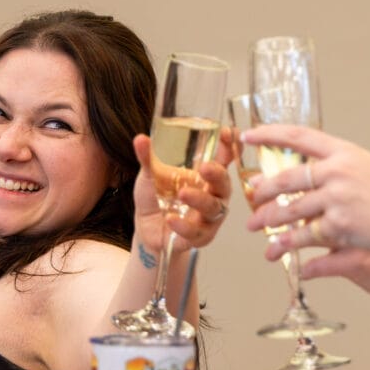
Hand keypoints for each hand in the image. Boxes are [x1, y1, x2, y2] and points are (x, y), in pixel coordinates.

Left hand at [130, 134, 233, 250]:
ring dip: (200, 200)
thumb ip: (149, 158)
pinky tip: (171, 219)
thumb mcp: (151, 175)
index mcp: (206, 176)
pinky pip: (198, 232)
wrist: (147, 229)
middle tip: (205, 168)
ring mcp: (209, 217)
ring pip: (213, 208)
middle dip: (217, 175)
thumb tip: (140, 139)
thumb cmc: (157, 198)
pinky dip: (185, 226)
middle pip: (224, 183)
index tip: (227, 133)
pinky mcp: (200, 236)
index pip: (224, 158)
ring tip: (183, 194)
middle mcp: (213, 194)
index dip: (229, 146)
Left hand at [241, 125, 369, 258]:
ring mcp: (338, 199)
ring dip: (269, 221)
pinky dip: (290, 245)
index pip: (299, 136)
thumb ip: (335, 167)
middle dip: (263, 191)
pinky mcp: (340, 226)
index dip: (270, 134)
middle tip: (250, 198)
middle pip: (287, 178)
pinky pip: (305, 236)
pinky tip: (278, 251)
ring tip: (256, 227)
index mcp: (344, 152)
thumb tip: (303, 172)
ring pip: (290, 210)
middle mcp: (338, 171)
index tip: (249, 135)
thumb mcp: (366, 167)